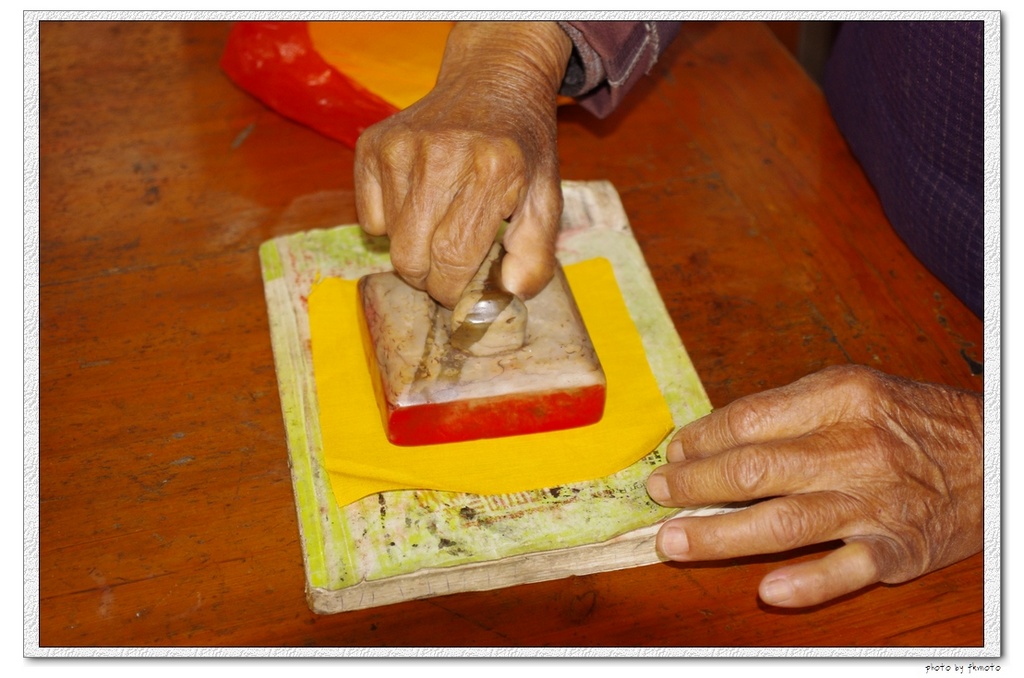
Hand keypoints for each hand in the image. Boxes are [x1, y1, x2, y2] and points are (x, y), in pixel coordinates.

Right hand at [354, 22, 572, 307]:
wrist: (492, 80)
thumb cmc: (520, 147)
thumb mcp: (545, 196)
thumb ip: (535, 251)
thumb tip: (510, 292)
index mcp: (493, 169)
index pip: (454, 257)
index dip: (453, 288)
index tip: (461, 289)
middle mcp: (441, 154)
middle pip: (412, 257)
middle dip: (430, 277)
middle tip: (449, 265)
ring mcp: (401, 146)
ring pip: (390, 241)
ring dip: (414, 249)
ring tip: (441, 224)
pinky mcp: (373, 144)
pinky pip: (370, 217)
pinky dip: (391, 224)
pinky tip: (420, 200)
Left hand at [645, 364, 983, 607]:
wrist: (996, 455)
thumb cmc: (912, 422)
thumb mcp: (855, 391)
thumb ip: (789, 411)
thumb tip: (713, 437)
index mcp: (841, 397)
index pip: (747, 420)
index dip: (699, 441)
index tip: (673, 454)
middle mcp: (855, 447)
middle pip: (753, 470)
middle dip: (693, 485)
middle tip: (659, 495)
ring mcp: (876, 501)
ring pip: (783, 523)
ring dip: (719, 536)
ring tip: (674, 541)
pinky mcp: (898, 548)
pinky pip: (845, 570)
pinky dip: (806, 584)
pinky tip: (768, 590)